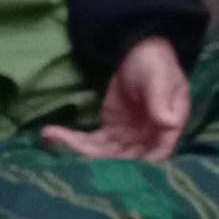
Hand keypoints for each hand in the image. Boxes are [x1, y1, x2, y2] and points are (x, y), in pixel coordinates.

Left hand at [41, 37, 189, 161]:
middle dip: (97, 158)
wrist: (141, 54)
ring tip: (50, 136)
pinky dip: (73, 140)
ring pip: (104, 153)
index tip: (111, 165)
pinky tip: (52, 134)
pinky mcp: (110, 132)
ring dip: (78, 148)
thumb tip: (168, 123)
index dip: (138, 164)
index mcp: (167, 128)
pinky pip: (92, 142)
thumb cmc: (156, 65)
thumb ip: (161, 101)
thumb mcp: (160, 80)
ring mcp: (128, 138)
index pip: (157, 153)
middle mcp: (148, 139)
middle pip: (125, 158)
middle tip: (70, 148)